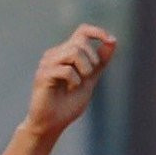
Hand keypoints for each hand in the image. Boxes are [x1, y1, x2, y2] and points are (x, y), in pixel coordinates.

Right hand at [22, 24, 116, 138]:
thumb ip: (100, 62)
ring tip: (78, 83)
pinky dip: (74, 80)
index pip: (82, 31)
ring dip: (84, 69)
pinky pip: (66, 70)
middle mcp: (55, 54)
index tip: (110, 40)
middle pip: (80, 43)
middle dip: (92, 59)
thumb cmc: (68, 103)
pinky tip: (70, 89)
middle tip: (88, 76)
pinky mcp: (43, 75)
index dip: (97, 32)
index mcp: (66, 53)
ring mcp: (47, 63)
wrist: (52, 123)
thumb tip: (112, 40)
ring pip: (73, 52)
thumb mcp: (90, 79)